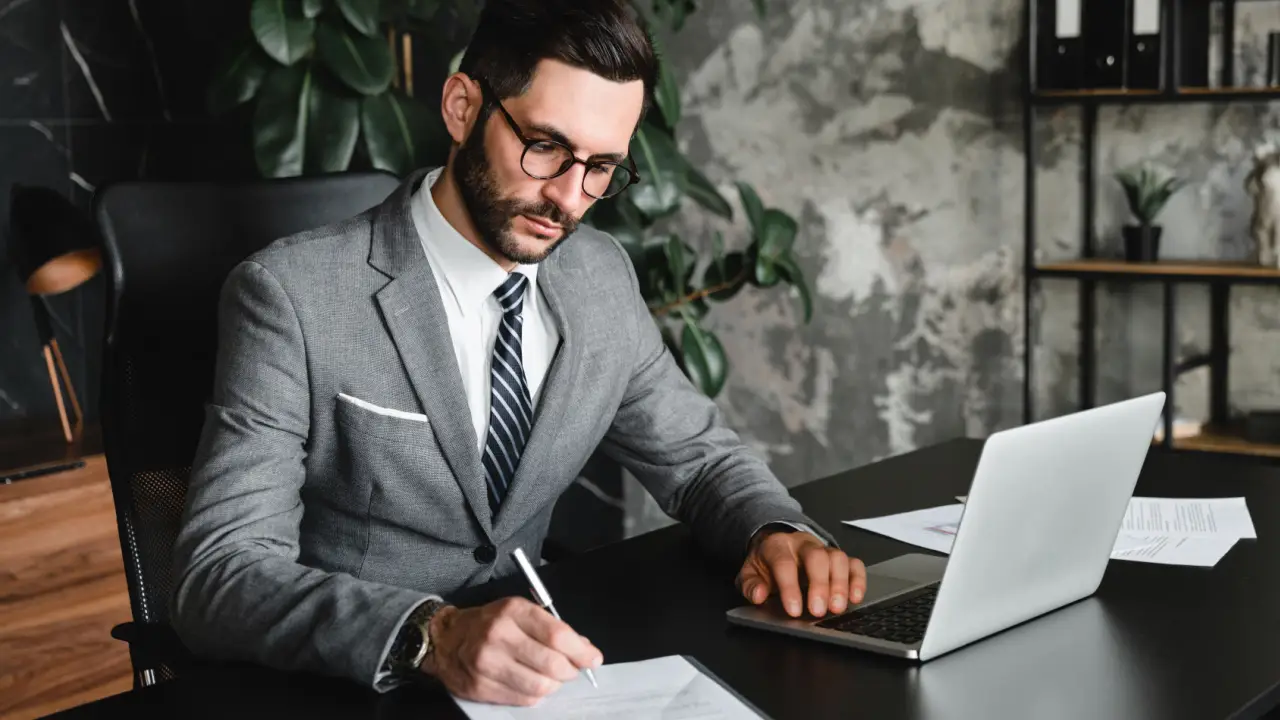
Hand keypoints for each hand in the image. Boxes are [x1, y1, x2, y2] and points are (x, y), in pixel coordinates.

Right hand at [421, 597, 602, 705]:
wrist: (445, 638)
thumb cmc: (488, 623)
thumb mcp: (519, 612)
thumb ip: (552, 628)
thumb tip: (584, 649)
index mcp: (512, 611)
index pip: (558, 635)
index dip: (581, 651)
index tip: (593, 658)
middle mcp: (499, 636)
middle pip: (552, 664)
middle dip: (570, 671)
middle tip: (572, 670)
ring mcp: (487, 664)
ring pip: (540, 687)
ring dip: (553, 685)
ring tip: (551, 678)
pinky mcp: (480, 687)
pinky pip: (523, 700)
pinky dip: (535, 695)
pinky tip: (530, 683)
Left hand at [736, 530, 866, 617]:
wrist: (777, 547)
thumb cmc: (766, 564)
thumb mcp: (749, 574)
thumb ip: (750, 585)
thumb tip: (758, 595)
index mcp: (778, 546)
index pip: (785, 564)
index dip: (790, 587)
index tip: (794, 610)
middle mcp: (803, 544)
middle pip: (816, 557)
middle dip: (819, 585)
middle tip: (819, 611)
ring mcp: (823, 548)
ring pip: (838, 558)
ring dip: (840, 584)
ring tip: (837, 607)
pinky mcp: (839, 557)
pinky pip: (854, 563)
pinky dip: (857, 580)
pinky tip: (855, 597)